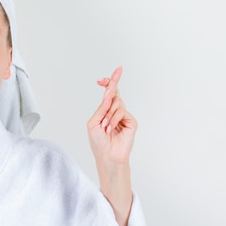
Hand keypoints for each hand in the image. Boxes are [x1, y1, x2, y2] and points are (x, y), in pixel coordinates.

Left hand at [87, 66, 135, 225]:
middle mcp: (115, 112)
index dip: (107, 84)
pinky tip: (110, 128)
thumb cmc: (98, 142)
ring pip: (117, 102)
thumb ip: (102, 108)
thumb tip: (109, 94)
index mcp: (105, 111)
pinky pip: (122, 112)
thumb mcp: (94, 122)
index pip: (108, 95)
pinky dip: (113, 119)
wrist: (107, 155)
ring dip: (108, 113)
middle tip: (117, 70)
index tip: (103, 77)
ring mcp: (124, 116)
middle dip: (113, 82)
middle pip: (114, 93)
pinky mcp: (131, 122)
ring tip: (105, 127)